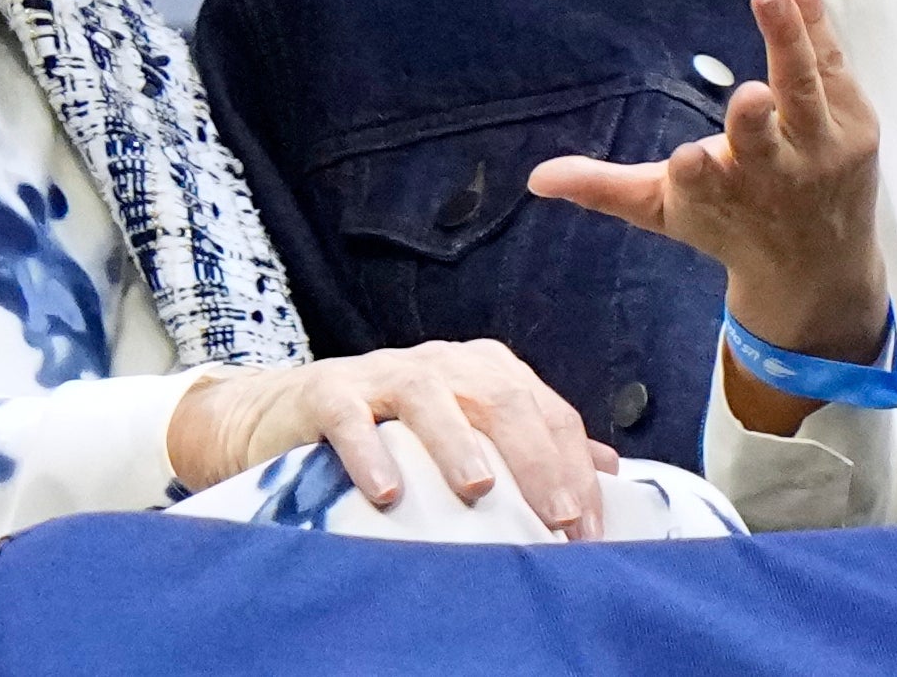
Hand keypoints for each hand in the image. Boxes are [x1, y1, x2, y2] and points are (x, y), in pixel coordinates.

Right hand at [166, 340, 612, 538]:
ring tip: (479, 491)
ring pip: (430, 399)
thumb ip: (532, 442)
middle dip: (534, 459)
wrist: (290, 412)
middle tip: (556, 518)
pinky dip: (368, 452)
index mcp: (485, 370)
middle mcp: (442, 364)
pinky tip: (385, 493)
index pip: (545, 412)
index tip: (586, 531)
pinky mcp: (328, 392)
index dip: (571, 469)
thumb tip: (606, 465)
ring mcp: (384, 374)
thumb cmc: (394, 430)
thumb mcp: (469, 431)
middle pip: (500, 399)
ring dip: (457, 445)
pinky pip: (351, 419)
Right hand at [526, 0, 886, 426]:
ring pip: (803, 90)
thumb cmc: (729, 225)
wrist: (819, 267)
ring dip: (788, 40)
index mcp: (716, 198)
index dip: (693, 174)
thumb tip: (536, 178)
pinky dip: (815, 23)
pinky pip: (830, 65)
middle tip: (750, 94)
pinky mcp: (854, 127)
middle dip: (753, 122)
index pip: (700, 186)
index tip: (685, 159)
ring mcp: (819, 151)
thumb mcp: (664, 211)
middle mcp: (772, 177)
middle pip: (760, 142)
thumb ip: (604, 188)